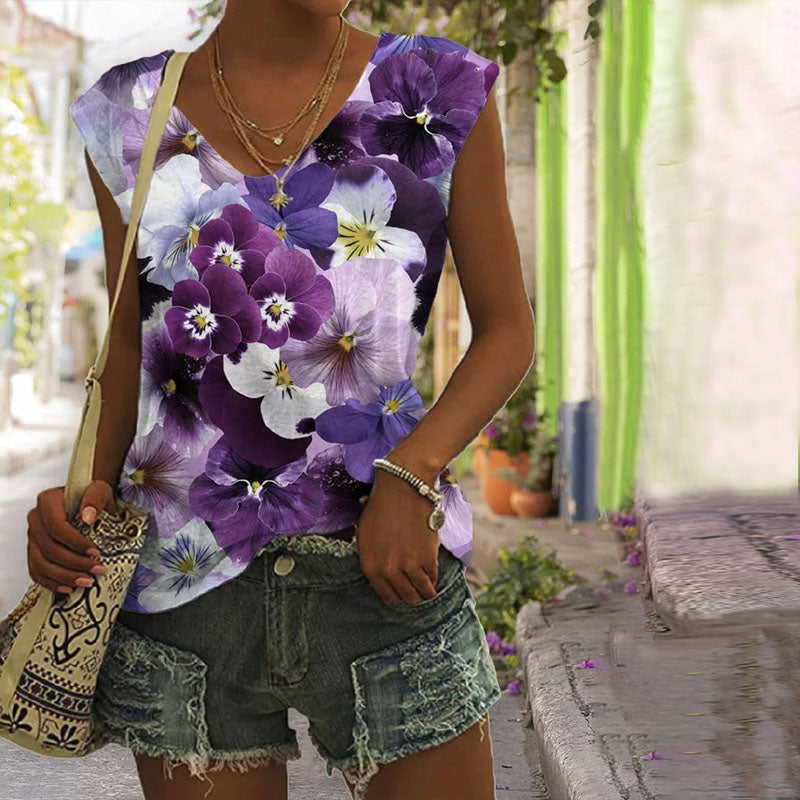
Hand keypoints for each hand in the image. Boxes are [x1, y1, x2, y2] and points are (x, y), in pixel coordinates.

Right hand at [26, 480, 116, 594]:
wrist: (89, 505)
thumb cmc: (95, 498)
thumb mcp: (101, 491)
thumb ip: (96, 498)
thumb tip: (87, 516)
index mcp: (47, 501)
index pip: (57, 527)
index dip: (75, 543)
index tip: (95, 552)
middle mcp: (35, 519)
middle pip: (49, 548)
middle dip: (74, 563)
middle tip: (97, 570)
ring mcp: (32, 537)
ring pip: (41, 564)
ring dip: (65, 577)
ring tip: (88, 582)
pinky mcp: (34, 552)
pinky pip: (37, 572)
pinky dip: (52, 583)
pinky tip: (69, 588)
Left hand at [356, 468, 439, 606]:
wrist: (402, 488)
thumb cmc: (381, 506)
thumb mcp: (365, 535)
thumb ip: (371, 557)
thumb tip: (380, 572)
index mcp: (370, 566)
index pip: (386, 596)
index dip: (397, 598)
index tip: (403, 595)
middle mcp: (388, 571)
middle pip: (405, 598)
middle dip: (412, 598)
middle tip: (418, 594)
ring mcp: (409, 566)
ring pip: (421, 592)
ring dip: (426, 593)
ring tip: (429, 590)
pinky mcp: (428, 559)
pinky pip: (433, 577)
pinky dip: (434, 578)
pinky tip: (433, 574)